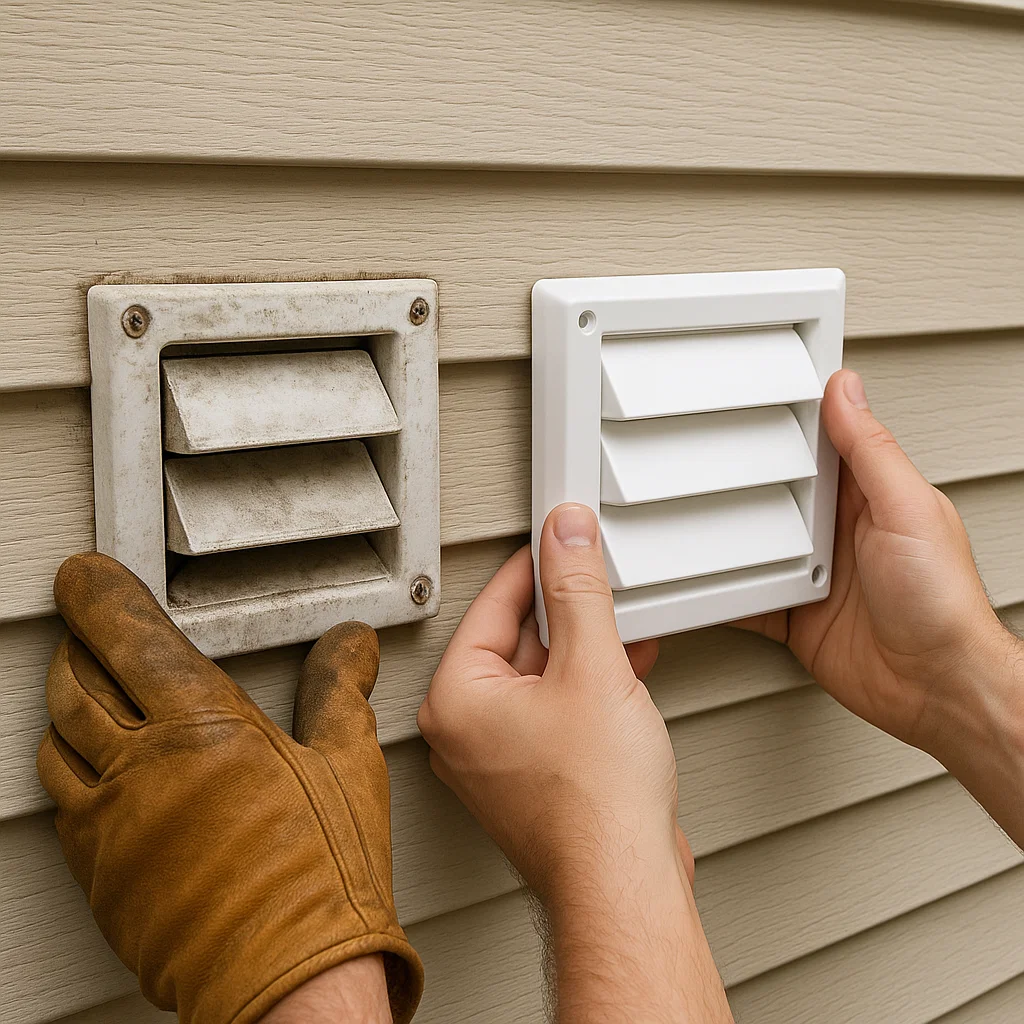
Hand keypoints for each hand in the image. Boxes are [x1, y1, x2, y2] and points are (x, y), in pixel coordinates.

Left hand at [37, 554, 420, 1023]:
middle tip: (89, 629)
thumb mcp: (347, 761)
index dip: (100, 598)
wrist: (289, 979)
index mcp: (204, 728)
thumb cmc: (322, 875)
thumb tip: (350, 645)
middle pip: (76, 684)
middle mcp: (142, 768)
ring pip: (56, 742)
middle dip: (77, 646)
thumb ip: (339, 688)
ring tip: (87, 694)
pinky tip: (97, 770)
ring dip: (65, 706)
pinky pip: (62, 803)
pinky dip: (70, 769)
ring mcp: (111, 824)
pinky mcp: (99, 874)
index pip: (130, 639)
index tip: (85, 577)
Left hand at [419, 505, 731, 1022]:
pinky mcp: (533, 778)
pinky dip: (589, 686)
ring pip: (541, 676)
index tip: (563, 538)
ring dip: (585, 648)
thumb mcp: (592, 666)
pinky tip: (629, 670)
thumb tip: (565, 534)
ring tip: (624, 627)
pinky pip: (555, 711)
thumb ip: (577, 590)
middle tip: (600, 580)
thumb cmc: (596, 802)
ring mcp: (499, 759)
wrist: (626, 884)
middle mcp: (466, 730)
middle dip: (566, 611)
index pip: (493, 605)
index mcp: (456, 699)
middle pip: (516, 639)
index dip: (536, 565)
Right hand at [740, 370, 1023, 846]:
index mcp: (868, 496)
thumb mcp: (906, 510)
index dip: (790, 420)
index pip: (822, 444)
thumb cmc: (943, 603)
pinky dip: (721, 593)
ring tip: (689, 515)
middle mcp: (837, 533)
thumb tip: (847, 390)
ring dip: (728, 537)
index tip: (751, 396)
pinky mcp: (793, 616)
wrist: (935, 688)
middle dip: (742, 479)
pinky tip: (699, 582)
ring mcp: (812, 575)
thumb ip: (871, 452)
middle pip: (776, 493)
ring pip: (755, 545)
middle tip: (699, 455)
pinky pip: (745, 598)